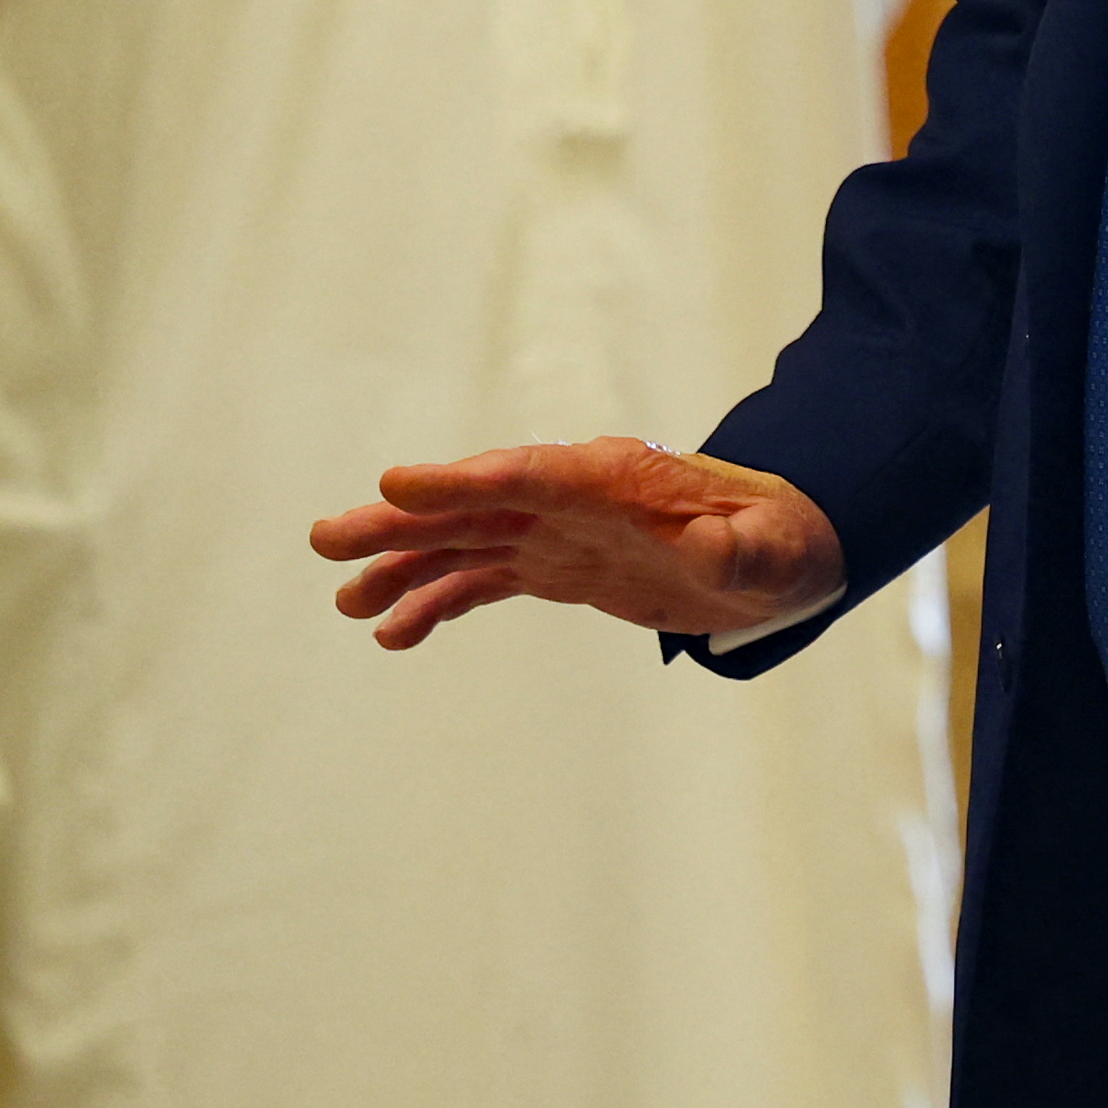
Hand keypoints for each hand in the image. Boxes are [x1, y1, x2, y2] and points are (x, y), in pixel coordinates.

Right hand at [309, 438, 845, 649]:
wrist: (779, 550)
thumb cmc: (779, 541)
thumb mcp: (774, 550)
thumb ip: (741, 548)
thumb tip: (716, 546)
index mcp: (612, 477)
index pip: (526, 474)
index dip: (461, 481)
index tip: (396, 483)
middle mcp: (569, 497)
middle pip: (472, 505)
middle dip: (401, 521)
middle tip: (328, 538)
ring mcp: (556, 531)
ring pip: (462, 542)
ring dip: (401, 566)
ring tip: (345, 600)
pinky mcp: (555, 565)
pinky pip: (482, 580)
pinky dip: (436, 602)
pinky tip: (392, 632)